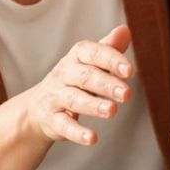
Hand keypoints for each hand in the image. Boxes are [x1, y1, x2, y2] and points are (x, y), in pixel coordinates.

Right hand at [20, 25, 133, 147]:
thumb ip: (109, 49)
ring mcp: (55, 96)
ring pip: (74, 99)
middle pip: (85, 76)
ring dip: (93, 106)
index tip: (130, 71)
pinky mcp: (52, 119)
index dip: (111, 60)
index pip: (94, 53)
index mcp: (76, 57)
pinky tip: (92, 138)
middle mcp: (64, 74)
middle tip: (127, 94)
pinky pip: (63, 125)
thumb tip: (125, 30)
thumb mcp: (90, 63)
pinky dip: (77, 132)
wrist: (39, 108)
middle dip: (106, 84)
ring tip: (112, 111)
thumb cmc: (74, 81)